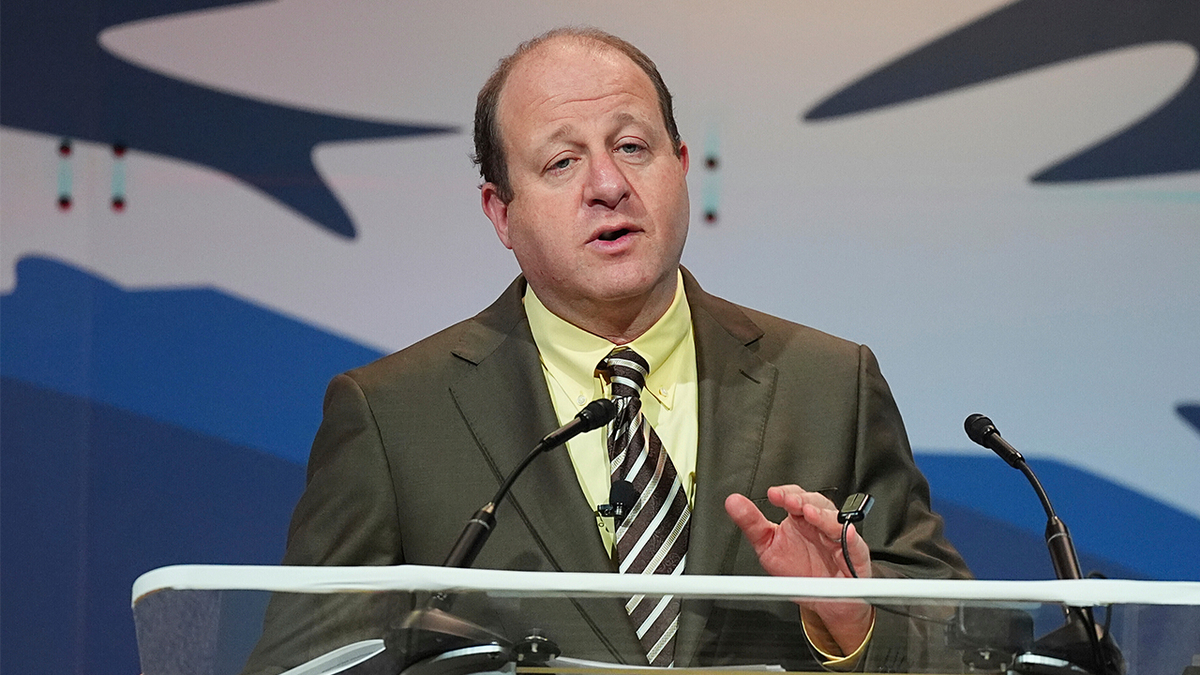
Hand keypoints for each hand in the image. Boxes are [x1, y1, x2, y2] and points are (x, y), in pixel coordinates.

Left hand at [725, 485, 873, 655]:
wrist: (823, 601)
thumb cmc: (800, 570)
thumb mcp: (768, 547)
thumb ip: (751, 524)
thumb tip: (733, 502)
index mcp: (799, 519)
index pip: (794, 497)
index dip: (785, 494)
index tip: (772, 495)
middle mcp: (819, 524)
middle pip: (815, 502)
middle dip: (802, 500)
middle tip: (789, 502)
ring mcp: (837, 538)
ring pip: (834, 519)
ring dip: (822, 515)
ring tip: (809, 513)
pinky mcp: (854, 555)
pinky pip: (854, 544)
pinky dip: (849, 537)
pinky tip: (844, 533)